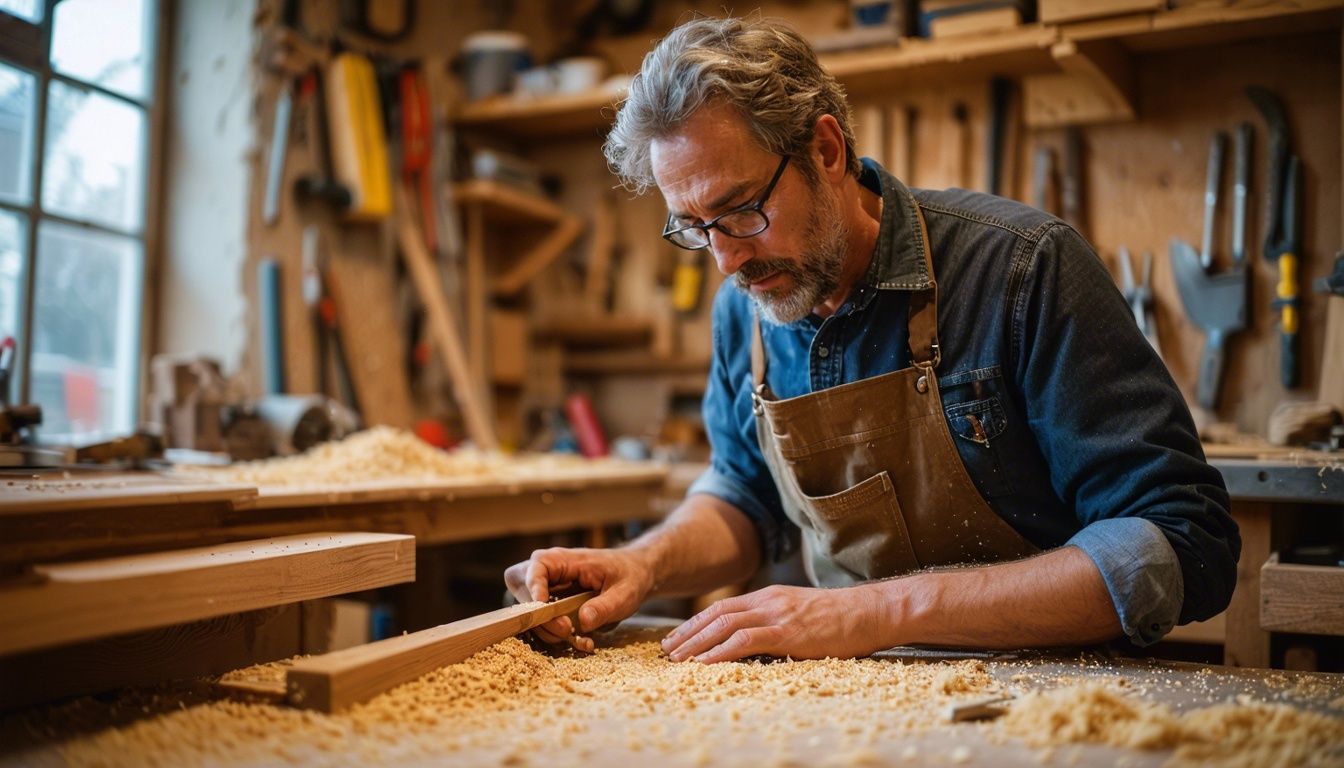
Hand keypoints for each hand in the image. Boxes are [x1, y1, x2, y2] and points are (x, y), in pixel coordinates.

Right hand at [504, 546, 655, 649]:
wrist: (635, 574)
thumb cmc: (629, 575)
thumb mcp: (625, 592)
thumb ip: (605, 606)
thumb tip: (583, 620)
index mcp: (566, 559)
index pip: (536, 566)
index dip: (533, 587)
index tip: (543, 607)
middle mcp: (551, 572)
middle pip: (523, 591)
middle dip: (540, 616)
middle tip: (566, 629)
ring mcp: (548, 588)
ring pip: (531, 611)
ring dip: (550, 630)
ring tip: (580, 638)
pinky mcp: (552, 604)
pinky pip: (544, 622)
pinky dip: (557, 635)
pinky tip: (581, 639)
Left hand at [661, 584, 887, 662]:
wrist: (871, 612)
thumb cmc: (843, 619)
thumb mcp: (803, 614)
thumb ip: (779, 621)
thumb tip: (758, 642)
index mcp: (770, 597)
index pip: (723, 607)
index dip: (696, 623)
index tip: (678, 639)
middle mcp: (768, 601)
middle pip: (716, 614)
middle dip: (687, 633)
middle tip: (665, 650)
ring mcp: (777, 615)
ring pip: (724, 625)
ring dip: (696, 643)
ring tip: (676, 660)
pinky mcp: (787, 632)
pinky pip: (745, 641)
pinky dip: (719, 651)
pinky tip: (704, 663)